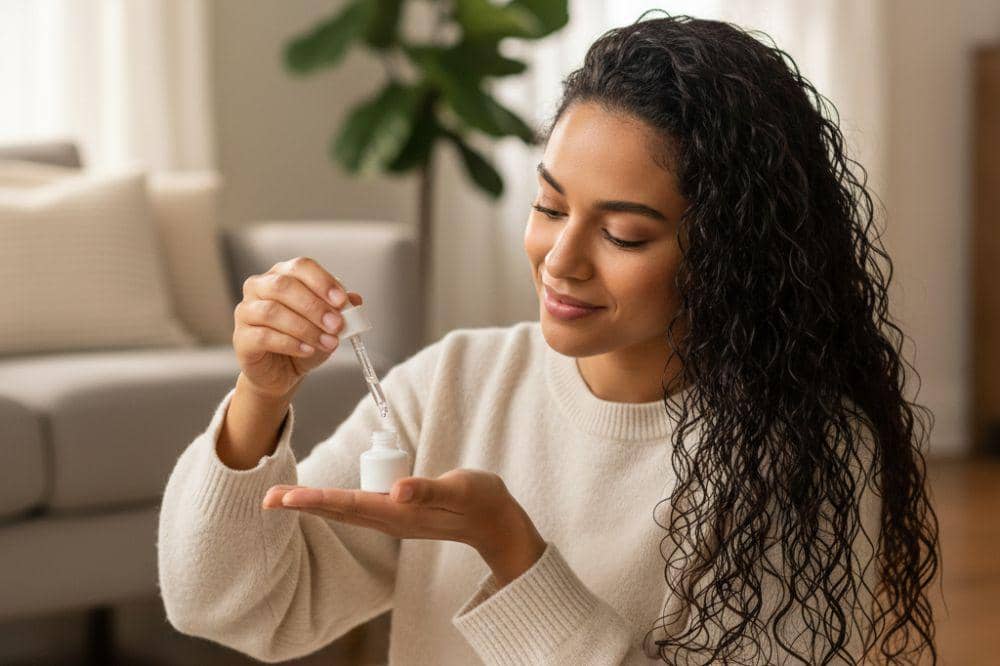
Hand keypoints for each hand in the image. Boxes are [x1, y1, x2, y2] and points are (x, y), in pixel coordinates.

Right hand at [234, 256, 362, 400]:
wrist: (282, 372)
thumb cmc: (303, 341)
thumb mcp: (328, 324)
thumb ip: (341, 310)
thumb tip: (355, 300)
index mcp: (282, 275)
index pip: (300, 267)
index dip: (322, 282)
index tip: (342, 301)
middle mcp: (259, 287)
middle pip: (283, 286)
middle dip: (314, 306)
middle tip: (337, 325)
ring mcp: (246, 311)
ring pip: (272, 311)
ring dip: (305, 328)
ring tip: (327, 342)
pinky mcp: (241, 337)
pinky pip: (263, 335)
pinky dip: (290, 343)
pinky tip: (307, 350)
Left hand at [261, 469, 546, 586]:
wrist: (496, 521)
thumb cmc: (480, 501)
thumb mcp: (459, 490)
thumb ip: (429, 490)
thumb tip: (397, 490)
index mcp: (400, 513)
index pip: (349, 505)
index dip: (316, 500)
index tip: (286, 498)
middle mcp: (391, 518)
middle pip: (339, 510)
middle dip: (304, 505)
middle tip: (267, 499)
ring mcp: (394, 517)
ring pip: (347, 509)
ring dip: (316, 503)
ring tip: (286, 498)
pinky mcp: (400, 511)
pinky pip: (360, 506)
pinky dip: (335, 501)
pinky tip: (323, 499)